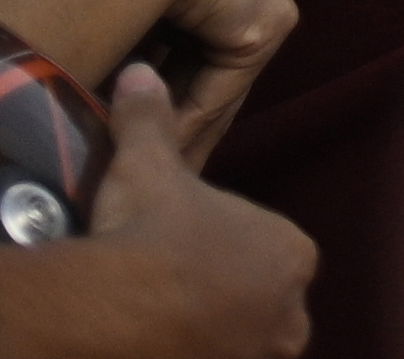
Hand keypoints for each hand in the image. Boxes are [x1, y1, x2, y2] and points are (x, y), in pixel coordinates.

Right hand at [67, 60, 319, 358]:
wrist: (111, 309)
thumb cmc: (147, 231)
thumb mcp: (149, 163)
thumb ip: (151, 117)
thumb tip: (142, 72)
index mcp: (291, 254)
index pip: (272, 251)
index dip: (229, 248)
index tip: (190, 249)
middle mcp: (288, 315)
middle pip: (264, 305)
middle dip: (231, 300)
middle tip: (177, 290)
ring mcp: (255, 358)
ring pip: (242, 345)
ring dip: (215, 335)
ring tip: (164, 322)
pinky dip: (191, 352)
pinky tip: (158, 342)